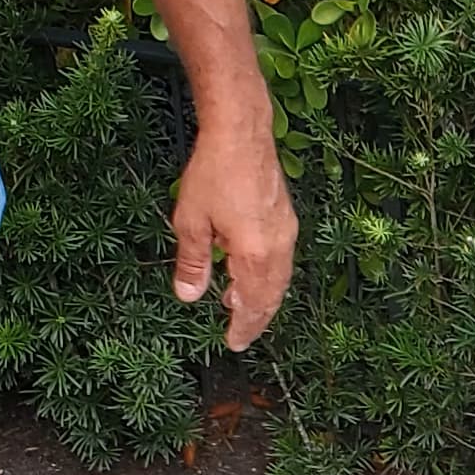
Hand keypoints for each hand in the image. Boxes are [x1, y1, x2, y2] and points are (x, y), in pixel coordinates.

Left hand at [173, 110, 297, 346]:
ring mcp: (286, 231)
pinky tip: (246, 270)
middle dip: (255, 318)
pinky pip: (281, 259)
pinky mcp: (285, 217)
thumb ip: (192, 263)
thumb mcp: (191, 222)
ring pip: (279, 278)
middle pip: (272, 296)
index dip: (243, 327)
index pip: (253, 304)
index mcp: (254, 254)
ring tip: (236, 304)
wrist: (242, 131)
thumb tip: (188, 296)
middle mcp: (277, 246)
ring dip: (260, 296)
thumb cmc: (214, 172)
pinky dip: (266, 275)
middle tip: (239, 334)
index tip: (232, 343)